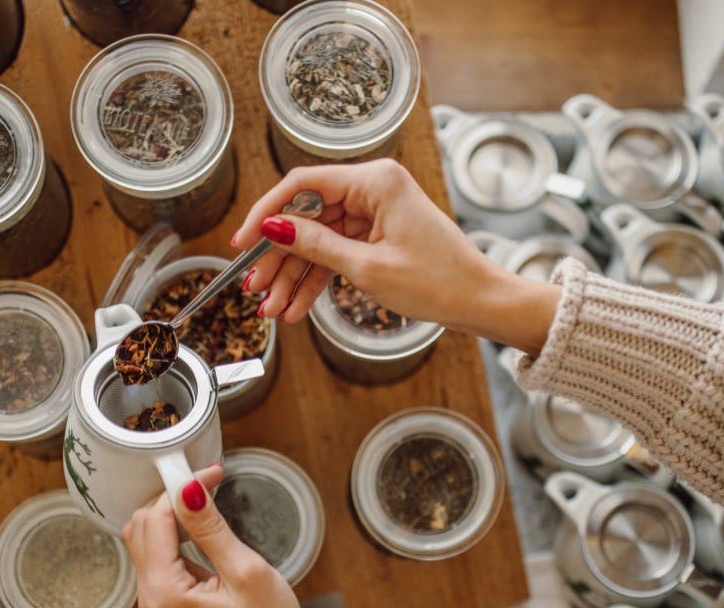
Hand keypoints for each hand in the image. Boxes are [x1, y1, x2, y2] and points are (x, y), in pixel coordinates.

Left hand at [122, 464, 318, 607]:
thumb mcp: (246, 570)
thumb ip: (211, 528)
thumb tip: (188, 490)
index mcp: (165, 595)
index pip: (156, 521)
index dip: (181, 490)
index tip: (211, 472)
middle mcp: (151, 600)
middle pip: (142, 527)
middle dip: (172, 498)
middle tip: (209, 480)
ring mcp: (156, 603)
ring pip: (146, 539)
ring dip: (172, 514)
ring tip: (207, 498)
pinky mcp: (166, 602)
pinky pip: (158, 557)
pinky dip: (175, 534)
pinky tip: (201, 524)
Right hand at [231, 159, 560, 354]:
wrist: (480, 302)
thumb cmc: (438, 281)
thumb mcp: (368, 268)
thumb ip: (316, 246)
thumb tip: (272, 229)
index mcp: (375, 180)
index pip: (302, 185)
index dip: (266, 214)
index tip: (243, 243)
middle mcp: (374, 188)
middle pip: (307, 218)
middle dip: (279, 259)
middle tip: (254, 290)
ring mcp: (376, 213)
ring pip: (318, 241)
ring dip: (294, 277)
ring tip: (272, 310)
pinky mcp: (379, 235)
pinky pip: (337, 254)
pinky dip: (317, 280)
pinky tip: (296, 307)